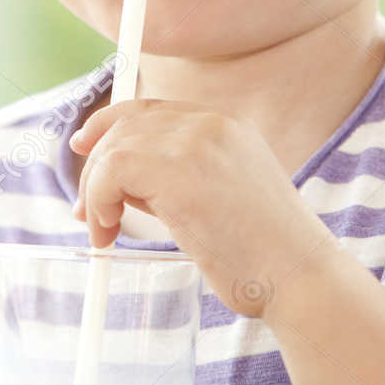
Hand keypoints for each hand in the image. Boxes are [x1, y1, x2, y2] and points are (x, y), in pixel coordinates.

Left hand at [70, 99, 337, 318]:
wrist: (299, 276)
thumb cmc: (264, 255)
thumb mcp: (219, 201)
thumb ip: (171, 180)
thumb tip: (113, 182)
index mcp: (226, 126)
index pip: (150, 108)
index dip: (109, 124)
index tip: (84, 148)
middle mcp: (211, 124)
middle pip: (125, 125)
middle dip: (95, 168)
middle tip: (90, 214)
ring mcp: (196, 144)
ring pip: (113, 147)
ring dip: (95, 190)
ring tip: (105, 230)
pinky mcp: (179, 172)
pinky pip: (111, 171)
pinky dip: (97, 200)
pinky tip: (110, 233)